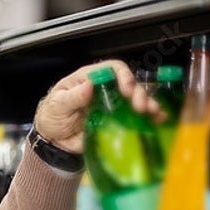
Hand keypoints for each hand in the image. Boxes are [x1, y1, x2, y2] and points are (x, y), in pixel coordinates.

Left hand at [33, 59, 162, 153]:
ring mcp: (112, 105)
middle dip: (138, 92)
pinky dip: (148, 117)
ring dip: (148, 103)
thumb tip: (88, 85)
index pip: (112, 69)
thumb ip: (72, 97)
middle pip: (129, 83)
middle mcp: (105, 89)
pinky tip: (157, 120)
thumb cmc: (52, 116)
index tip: (126, 90)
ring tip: (152, 113)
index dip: (123, 76)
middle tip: (140, 106)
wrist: (52, 140)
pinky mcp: (117, 121)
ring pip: (136, 99)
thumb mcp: (56, 106)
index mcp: (89, 79)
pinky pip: (135, 117)